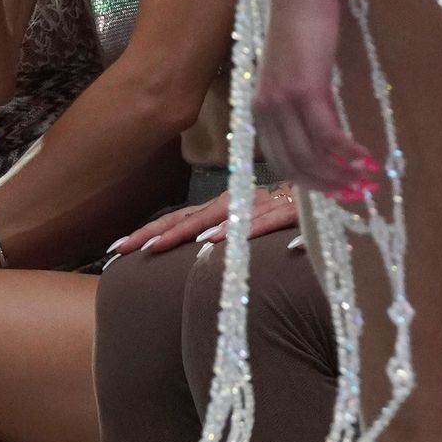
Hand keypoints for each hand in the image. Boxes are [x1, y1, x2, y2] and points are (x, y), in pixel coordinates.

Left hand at [106, 185, 298, 258]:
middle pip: (198, 217)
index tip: (116, 249)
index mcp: (223, 206)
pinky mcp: (300, 211)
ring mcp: (269, 204)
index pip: (179, 218)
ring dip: (225, 229)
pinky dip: (282, 230)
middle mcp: (240, 201)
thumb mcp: (244, 224)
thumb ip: (218, 235)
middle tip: (141, 249)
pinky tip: (278, 247)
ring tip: (201, 245)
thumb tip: (189, 255)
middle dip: (169, 233)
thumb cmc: (281, 212)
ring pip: (243, 216)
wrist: (325, 186)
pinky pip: (289, 221)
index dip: (149, 231)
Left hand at [253, 0, 376, 195]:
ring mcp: (283, 102)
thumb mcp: (293, 71)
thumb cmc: (300, 25)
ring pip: (312, 156)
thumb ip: (298, 101)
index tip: (337, 192)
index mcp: (259, 110)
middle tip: (359, 193)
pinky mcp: (305, 90)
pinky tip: (367, 157)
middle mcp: (265, 112)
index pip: (282, 163)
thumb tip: (320, 130)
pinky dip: (348, 152)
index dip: (310, 183)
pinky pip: (328, 135)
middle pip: (296, 167)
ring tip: (369, 179)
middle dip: (329, 186)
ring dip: (342, 174)